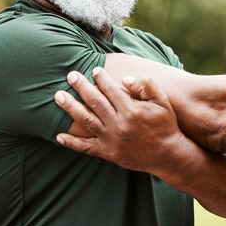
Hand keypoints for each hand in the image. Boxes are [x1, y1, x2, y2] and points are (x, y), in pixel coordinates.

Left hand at [54, 67, 189, 174]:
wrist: (167, 155)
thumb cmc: (165, 125)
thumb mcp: (162, 101)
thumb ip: (145, 85)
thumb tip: (124, 79)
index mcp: (130, 110)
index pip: (110, 89)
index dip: (101, 78)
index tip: (94, 70)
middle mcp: (118, 124)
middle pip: (94, 101)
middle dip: (81, 86)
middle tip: (70, 75)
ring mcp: (110, 140)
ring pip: (85, 120)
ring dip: (70, 107)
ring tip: (58, 96)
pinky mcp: (108, 153)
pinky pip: (85, 147)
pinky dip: (71, 143)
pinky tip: (59, 136)